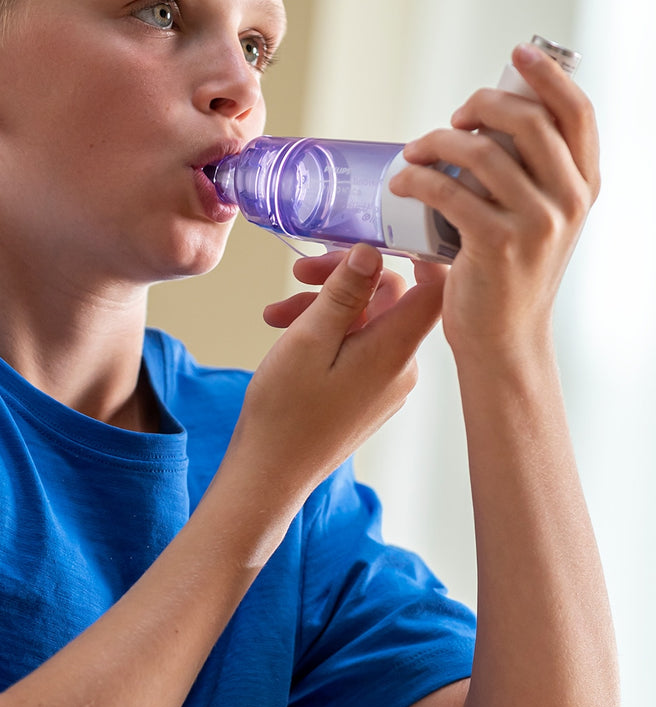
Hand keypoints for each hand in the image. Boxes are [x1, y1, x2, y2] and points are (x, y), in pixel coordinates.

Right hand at [228, 244, 443, 504]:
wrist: (271, 472)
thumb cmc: (285, 412)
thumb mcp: (309, 338)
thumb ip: (345, 292)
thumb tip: (370, 251)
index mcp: (393, 351)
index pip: (435, 287)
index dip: (416, 254)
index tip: (384, 234)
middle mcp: (400, 367)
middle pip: (390, 298)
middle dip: (344, 278)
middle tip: (301, 272)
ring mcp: (385, 383)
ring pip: (366, 320)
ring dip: (324, 306)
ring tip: (277, 312)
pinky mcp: (367, 394)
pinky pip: (357, 346)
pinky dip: (326, 332)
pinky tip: (287, 331)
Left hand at [390, 42, 599, 359]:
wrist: (503, 339)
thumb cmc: (509, 273)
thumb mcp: (536, 218)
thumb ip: (527, 174)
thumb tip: (482, 124)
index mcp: (583, 186)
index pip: (577, 114)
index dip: (548, 76)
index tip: (516, 55)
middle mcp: (569, 201)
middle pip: (525, 121)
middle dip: (479, 106)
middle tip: (450, 118)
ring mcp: (536, 223)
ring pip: (481, 152)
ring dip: (436, 142)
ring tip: (414, 153)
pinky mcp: (496, 244)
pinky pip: (448, 190)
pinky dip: (417, 178)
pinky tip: (401, 182)